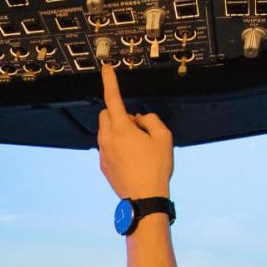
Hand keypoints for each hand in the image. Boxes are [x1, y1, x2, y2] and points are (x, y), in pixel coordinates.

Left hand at [97, 62, 174, 199]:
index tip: (106, 69)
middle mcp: (108, 138)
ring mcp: (103, 152)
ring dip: (118, 130)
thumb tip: (139, 119)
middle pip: (106, 114)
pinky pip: (107, 146)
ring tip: (138, 146)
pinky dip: (117, 145)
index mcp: (121, 128)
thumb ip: (150, 120)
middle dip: (119, 113)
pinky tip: (132, 159)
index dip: (110, 81)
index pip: (112, 97)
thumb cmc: (155, 168)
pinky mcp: (103, 165)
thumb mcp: (164, 137)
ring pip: (106, 131)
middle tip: (139, 127)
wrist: (144, 198)